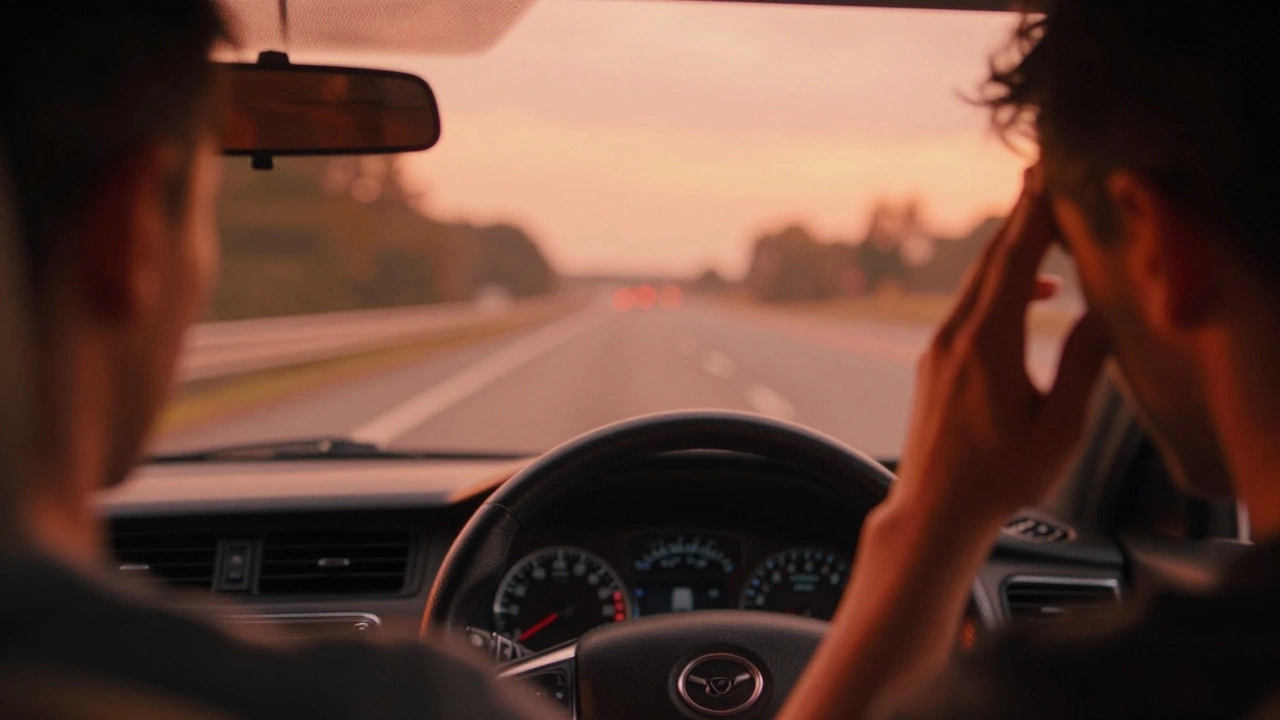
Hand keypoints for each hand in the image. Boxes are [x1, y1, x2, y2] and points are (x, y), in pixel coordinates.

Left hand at [892, 166, 1109, 526]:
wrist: (934, 509)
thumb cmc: (998, 477)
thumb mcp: (1059, 427)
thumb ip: (1082, 365)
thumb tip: (1101, 314)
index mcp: (988, 345)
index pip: (1014, 262)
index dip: (1033, 216)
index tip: (1047, 178)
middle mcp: (955, 336)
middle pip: (991, 261)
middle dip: (1020, 217)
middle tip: (1041, 176)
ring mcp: (939, 347)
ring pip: (978, 282)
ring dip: (1011, 250)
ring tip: (1046, 226)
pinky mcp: (935, 361)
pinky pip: (969, 305)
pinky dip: (1000, 285)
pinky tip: (1031, 295)